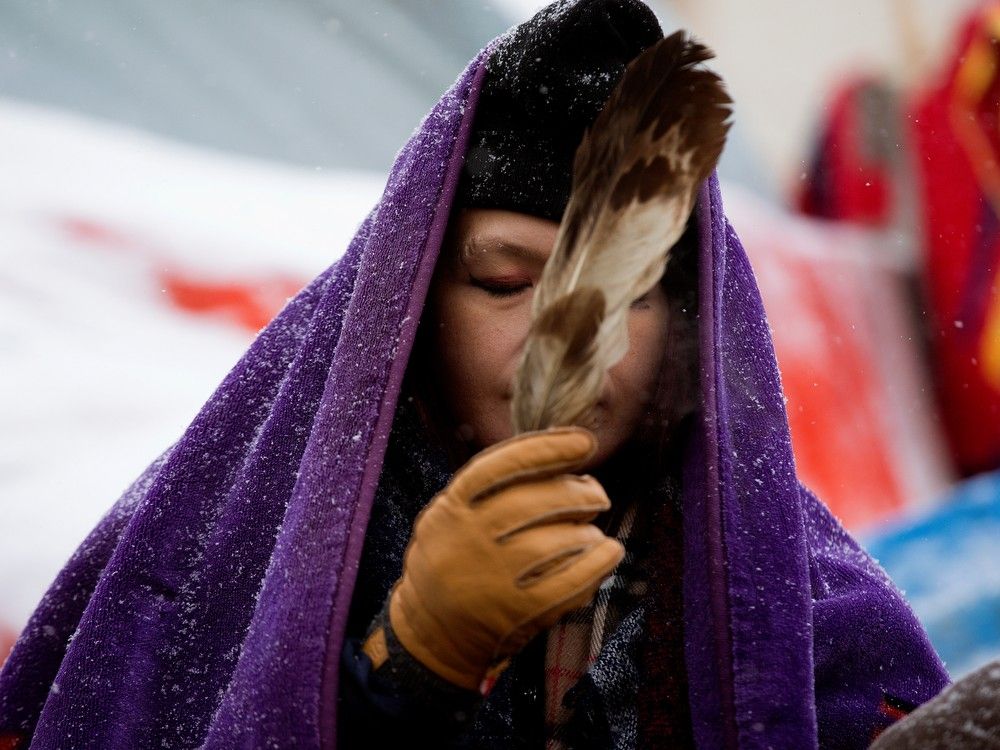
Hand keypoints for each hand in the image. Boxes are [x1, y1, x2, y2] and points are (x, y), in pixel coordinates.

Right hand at [371, 427, 623, 691]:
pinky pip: (570, 582)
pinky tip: (609, 552)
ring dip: (588, 533)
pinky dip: (598, 563)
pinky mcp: (517, 613)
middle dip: (579, 493)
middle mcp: (470, 540)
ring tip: (592, 534)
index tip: (584, 442)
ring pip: (558, 542)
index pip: (502, 465)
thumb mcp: (452, 515)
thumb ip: (494, 488)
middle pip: (537, 503)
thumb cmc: (455, 558)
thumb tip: (563, 458)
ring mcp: (493, 578)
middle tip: (597, 496)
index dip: (547, 448)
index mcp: (452, 507)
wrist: (430, 632)